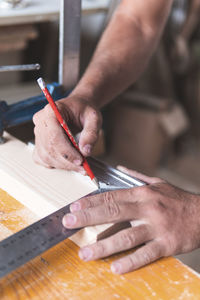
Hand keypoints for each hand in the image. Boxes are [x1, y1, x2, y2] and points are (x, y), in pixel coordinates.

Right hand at [33, 97, 101, 171]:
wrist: (78, 109)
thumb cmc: (84, 111)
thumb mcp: (94, 118)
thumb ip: (91, 133)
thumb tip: (86, 151)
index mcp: (51, 110)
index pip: (54, 135)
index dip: (66, 151)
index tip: (80, 160)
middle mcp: (41, 121)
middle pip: (49, 147)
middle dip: (67, 161)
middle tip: (83, 167)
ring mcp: (38, 133)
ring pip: (46, 156)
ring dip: (63, 165)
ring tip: (79, 167)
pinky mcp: (39, 143)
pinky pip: (42, 159)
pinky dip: (55, 164)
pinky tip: (68, 163)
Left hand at [62, 167, 199, 273]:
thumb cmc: (178, 199)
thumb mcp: (157, 183)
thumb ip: (136, 177)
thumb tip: (119, 168)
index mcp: (143, 193)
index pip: (112, 196)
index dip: (91, 202)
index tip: (74, 207)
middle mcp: (148, 208)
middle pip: (113, 212)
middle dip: (88, 218)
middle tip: (69, 224)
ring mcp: (157, 226)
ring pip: (127, 236)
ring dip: (104, 246)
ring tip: (86, 254)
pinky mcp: (168, 243)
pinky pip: (147, 254)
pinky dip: (131, 261)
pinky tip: (116, 267)